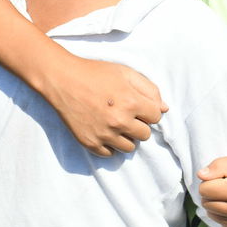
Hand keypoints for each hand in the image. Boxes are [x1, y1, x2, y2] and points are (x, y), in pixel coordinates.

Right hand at [43, 55, 165, 155]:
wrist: (62, 80)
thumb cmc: (95, 73)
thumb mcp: (125, 72)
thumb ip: (149, 89)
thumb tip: (164, 108)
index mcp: (131, 102)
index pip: (156, 117)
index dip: (148, 110)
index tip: (137, 105)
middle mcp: (119, 121)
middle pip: (144, 135)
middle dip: (139, 124)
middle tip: (125, 114)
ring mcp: (104, 134)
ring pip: (129, 147)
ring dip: (126, 137)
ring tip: (115, 123)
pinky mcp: (90, 143)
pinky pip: (110, 154)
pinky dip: (109, 145)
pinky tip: (103, 131)